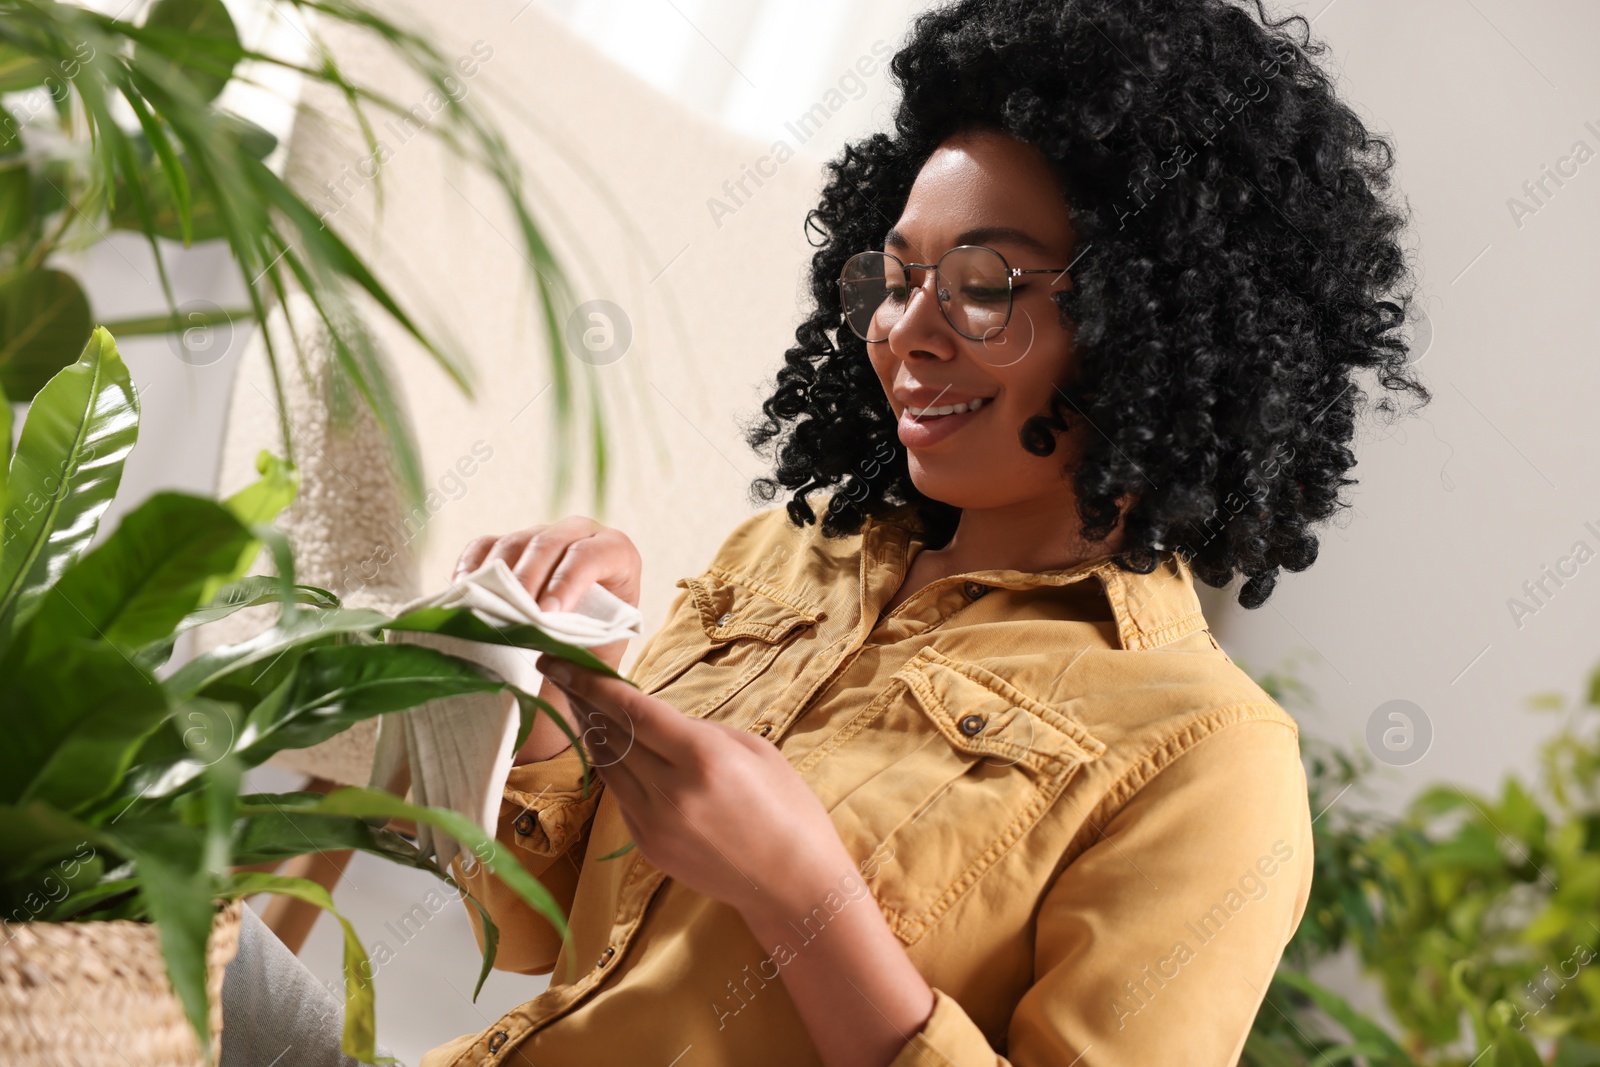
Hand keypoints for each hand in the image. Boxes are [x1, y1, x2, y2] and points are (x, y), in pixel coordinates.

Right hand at [454, 517, 640, 759]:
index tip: (547, 614)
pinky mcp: (509, 543)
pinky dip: (471, 567)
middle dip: (527, 580)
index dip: (567, 582)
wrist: (574, 646)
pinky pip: (484, 545)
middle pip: (547, 544)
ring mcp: (541, 533)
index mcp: (616, 553)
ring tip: (485, 610)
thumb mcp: (598, 653)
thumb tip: (546, 660)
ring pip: (513, 543)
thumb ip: (582, 656)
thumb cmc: (594, 649)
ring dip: (496, 578)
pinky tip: (463, 592)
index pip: (590, 556)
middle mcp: (580, 533)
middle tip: (512, 614)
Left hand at [533, 654, 858, 920]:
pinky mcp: (648, 846)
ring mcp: (654, 823)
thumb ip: (699, 730)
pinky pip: (620, 797)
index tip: (560, 663)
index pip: (632, 710)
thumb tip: (656, 718)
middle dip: (584, 702)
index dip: (592, 683)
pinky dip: (614, 770)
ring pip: (607, 767)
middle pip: (611, 735)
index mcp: (702, 757)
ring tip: (580, 708)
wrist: (792, 884)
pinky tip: (612, 752)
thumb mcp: (754, 750)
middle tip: (564, 676)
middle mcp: (670, 790)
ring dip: (592, 735)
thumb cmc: (788, 810)